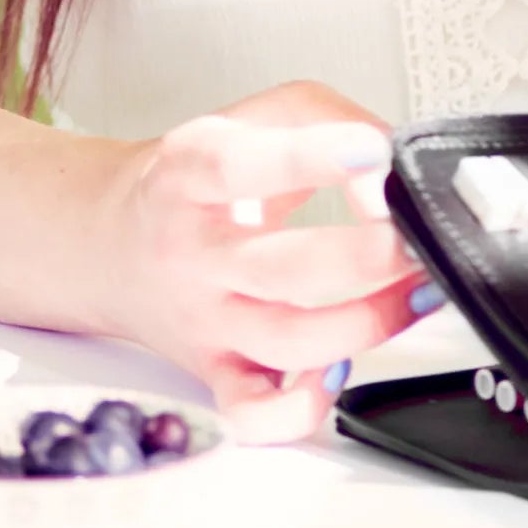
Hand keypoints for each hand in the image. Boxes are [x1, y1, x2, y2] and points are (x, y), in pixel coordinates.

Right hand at [94, 80, 439, 442]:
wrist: (112, 241)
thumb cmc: (196, 178)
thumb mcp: (253, 115)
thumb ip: (329, 119)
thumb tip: (386, 167)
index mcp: (190, 174)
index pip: (239, 166)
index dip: (312, 158)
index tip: (373, 153)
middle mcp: (192, 252)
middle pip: (282, 268)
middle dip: (367, 257)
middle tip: (414, 235)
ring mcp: (204, 319)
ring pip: (287, 342)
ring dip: (369, 322)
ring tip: (415, 290)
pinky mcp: (214, 371)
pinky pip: (255, 413)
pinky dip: (304, 407)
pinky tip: (341, 369)